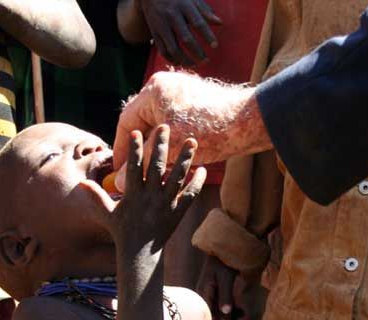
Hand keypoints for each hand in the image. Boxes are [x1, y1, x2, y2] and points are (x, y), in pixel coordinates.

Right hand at [82, 125, 205, 255]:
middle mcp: (150, 198)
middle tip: (165, 125)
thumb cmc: (122, 233)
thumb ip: (97, 197)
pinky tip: (204, 170)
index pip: (134, 167)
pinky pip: (189, 196)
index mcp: (133, 195)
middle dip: (161, 146)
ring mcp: (165, 205)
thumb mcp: (107, 214)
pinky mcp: (177, 213)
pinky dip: (197, 183)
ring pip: (177, 178)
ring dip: (185, 159)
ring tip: (192, 141)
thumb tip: (82, 183)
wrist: (140, 255)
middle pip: (157, 167)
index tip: (137, 132)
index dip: (135, 149)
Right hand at [113, 71, 268, 187]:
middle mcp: (165, 88)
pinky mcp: (196, 105)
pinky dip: (172, 146)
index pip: (126, 123)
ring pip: (160, 128)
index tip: (117, 170)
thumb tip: (119, 184)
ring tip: (154, 176)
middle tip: (134, 176)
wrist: (249, 122)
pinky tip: (174, 165)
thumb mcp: (170, 152)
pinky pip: (175, 127)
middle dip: (139, 152)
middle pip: (142, 124)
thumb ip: (142, 167)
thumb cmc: (209, 131)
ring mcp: (181, 95)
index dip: (120, 150)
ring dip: (157, 151)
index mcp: (153, 92)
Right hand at [140, 0, 220, 65]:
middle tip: (206, 61)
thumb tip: (220, 23)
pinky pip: (163, 51)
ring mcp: (162, 25)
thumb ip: (205, 11)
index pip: (198, 23)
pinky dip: (172, 59)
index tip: (215, 46)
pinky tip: (181, 62)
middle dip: (197, 52)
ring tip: (195, 64)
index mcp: (184, 5)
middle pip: (186, 38)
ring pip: (174, 48)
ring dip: (185, 60)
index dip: (207, 36)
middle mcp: (172, 16)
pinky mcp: (155, 33)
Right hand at [196, 255, 234, 319]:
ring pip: (209, 306)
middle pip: (206, 310)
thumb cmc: (223, 263)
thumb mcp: (226, 279)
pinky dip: (216, 308)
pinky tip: (222, 314)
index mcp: (204, 291)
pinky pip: (212, 301)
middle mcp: (202, 292)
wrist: (221, 249)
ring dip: (215, 316)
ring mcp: (205, 289)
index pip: (207, 310)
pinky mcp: (210, 287)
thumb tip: (226, 312)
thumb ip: (225, 295)